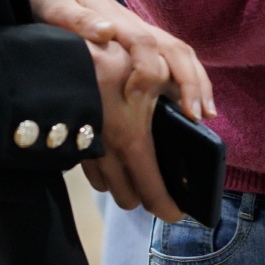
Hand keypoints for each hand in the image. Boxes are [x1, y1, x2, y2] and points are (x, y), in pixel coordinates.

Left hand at [17, 0, 214, 119]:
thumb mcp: (55, 6)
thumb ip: (78, 20)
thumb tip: (107, 32)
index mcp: (118, 21)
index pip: (146, 45)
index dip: (148, 72)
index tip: (141, 97)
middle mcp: (136, 27)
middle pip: (176, 50)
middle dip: (192, 81)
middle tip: (199, 115)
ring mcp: (141, 33)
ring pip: (180, 54)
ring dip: (197, 81)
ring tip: (207, 113)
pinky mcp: (138, 40)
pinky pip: (172, 58)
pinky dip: (188, 78)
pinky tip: (191, 103)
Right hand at [77, 36, 184, 221]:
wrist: (61, 53)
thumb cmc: (114, 57)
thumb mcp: (154, 68)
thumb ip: (184, 89)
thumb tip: (203, 114)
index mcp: (132, 141)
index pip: (154, 195)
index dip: (169, 209)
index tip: (179, 211)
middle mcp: (107, 155)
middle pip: (130, 200)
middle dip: (147, 196)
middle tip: (161, 183)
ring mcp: (86, 152)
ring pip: (108, 189)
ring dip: (124, 183)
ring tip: (138, 166)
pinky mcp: (71, 144)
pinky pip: (91, 171)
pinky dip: (105, 169)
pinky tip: (114, 151)